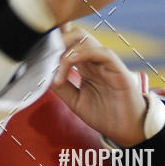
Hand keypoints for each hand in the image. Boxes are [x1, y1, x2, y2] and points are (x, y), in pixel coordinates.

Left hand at [51, 26, 146, 145]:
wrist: (127, 131)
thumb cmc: (105, 115)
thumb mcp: (76, 101)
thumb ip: (62, 87)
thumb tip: (44, 74)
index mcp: (86, 66)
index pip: (69, 43)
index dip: (54, 41)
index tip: (37, 50)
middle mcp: (96, 61)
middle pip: (76, 35)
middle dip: (58, 39)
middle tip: (44, 54)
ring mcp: (107, 63)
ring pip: (86, 40)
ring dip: (66, 49)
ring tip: (55, 68)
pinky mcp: (118, 69)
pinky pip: (102, 52)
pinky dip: (82, 54)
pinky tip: (68, 63)